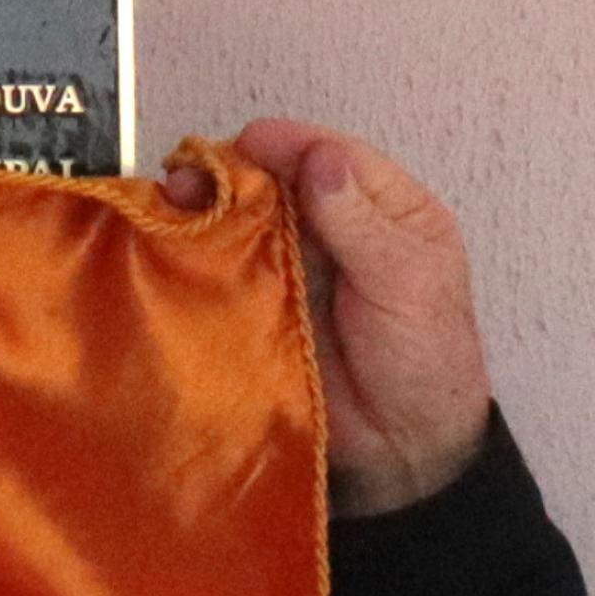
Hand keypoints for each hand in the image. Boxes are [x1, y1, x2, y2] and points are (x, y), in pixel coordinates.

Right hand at [210, 118, 492, 515]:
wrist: (403, 450)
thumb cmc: (424, 362)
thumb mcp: (407, 282)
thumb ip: (360, 221)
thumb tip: (319, 156)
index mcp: (386, 208)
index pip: (329, 154)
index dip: (285, 145)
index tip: (246, 145)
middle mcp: (334, 228)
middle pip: (274, 180)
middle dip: (230, 172)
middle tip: (188, 178)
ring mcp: (295, 266)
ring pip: (242, 220)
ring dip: (205, 209)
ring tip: (170, 207)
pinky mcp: (261, 306)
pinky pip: (226, 270)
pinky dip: (198, 256)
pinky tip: (171, 249)